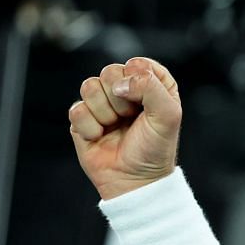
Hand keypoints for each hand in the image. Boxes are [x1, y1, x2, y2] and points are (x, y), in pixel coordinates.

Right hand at [67, 57, 182, 199]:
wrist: (134, 180)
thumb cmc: (155, 149)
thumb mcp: (167, 115)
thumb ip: (151, 87)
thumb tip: (120, 82)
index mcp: (151, 85)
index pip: (138, 64)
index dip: (138, 80)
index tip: (146, 102)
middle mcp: (126, 91)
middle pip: (109, 71)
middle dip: (120, 98)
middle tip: (130, 117)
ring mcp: (102, 104)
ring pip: (89, 86)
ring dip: (104, 112)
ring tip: (115, 127)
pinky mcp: (83, 119)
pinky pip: (76, 110)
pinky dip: (90, 127)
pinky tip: (100, 137)